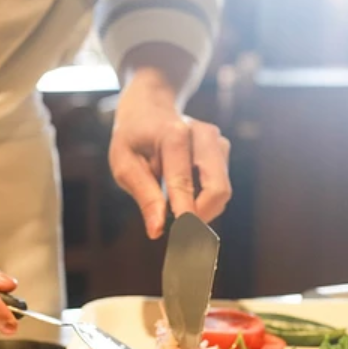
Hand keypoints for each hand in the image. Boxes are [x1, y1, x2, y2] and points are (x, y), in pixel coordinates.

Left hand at [108, 73, 231, 238]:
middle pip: (218, 189)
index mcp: (174, 136)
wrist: (150, 106)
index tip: (184, 242)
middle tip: (179, 234)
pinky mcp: (223, 150)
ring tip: (173, 208)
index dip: (186, 216)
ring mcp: (217, 141)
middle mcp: (203, 135)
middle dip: (201, 217)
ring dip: (201, 209)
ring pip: (222, 191)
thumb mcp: (124, 164)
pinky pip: (219, 186)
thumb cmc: (133, 138)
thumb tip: (157, 230)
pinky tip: (183, 194)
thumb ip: (144, 195)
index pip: (184, 183)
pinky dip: (203, 200)